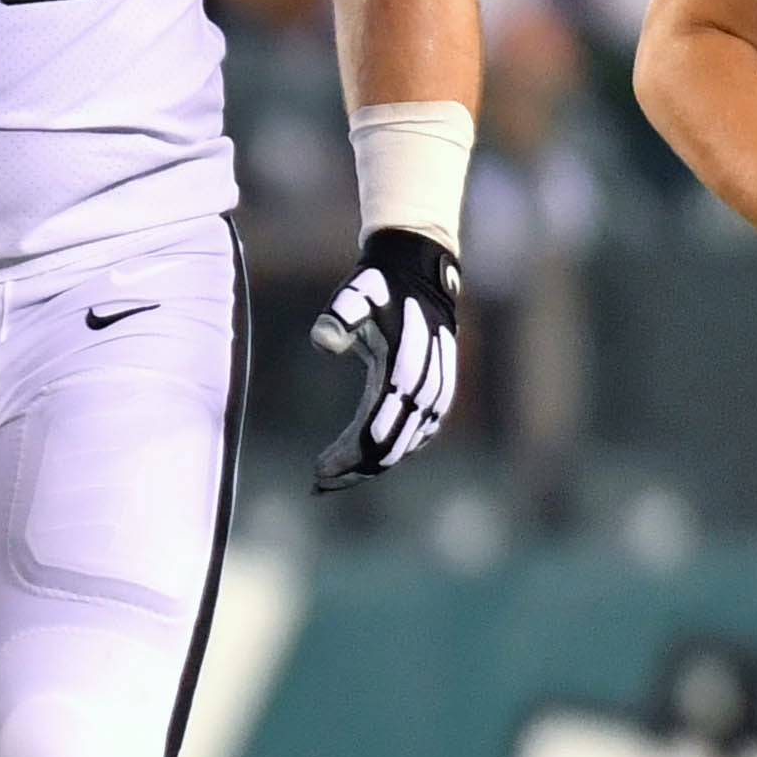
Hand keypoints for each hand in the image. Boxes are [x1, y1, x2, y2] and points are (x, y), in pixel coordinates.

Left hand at [308, 226, 462, 493]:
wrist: (420, 273)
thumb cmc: (380, 287)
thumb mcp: (355, 295)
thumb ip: (338, 316)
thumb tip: (322, 340)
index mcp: (405, 373)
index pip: (374, 434)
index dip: (346, 458)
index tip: (317, 471)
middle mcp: (427, 391)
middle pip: (389, 450)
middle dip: (354, 471)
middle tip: (318, 484)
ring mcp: (437, 396)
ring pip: (404, 448)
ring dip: (371, 467)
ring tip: (335, 479)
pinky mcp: (439, 396)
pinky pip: (416, 437)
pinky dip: (391, 452)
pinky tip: (366, 461)